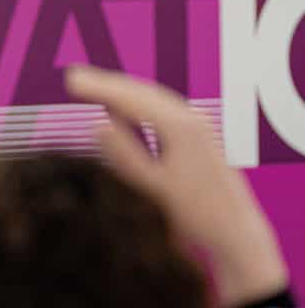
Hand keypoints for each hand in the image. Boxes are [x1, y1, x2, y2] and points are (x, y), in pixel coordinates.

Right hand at [65, 64, 287, 307]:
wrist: (235, 230)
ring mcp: (197, 126)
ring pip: (152, 99)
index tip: (71, 80)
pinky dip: (136, 103)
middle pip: (142, 92)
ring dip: (122, 91)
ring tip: (92, 86)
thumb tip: (97, 123)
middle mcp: (191, 119)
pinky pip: (161, 109)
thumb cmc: (194, 214)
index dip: (99, 88)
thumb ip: (126, 155)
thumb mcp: (154, 188)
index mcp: (180, 128)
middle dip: (107, 83)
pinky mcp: (197, 136)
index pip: (131, 100)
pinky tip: (124, 108)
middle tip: (74, 77)